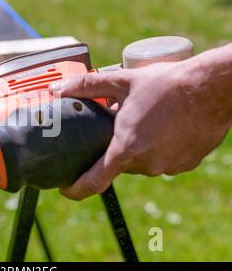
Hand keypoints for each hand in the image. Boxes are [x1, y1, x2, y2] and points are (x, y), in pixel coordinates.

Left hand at [50, 47, 231, 200]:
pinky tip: (163, 126)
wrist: (213, 88)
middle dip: (114, 148)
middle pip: (118, 163)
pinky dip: (157, 147)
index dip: (75, 189)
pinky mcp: (186, 164)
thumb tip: (57, 89)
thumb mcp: (121, 81)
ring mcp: (168, 167)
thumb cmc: (167, 84)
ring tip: (144, 120)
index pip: (93, 182)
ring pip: (141, 161)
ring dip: (137, 146)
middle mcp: (146, 164)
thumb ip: (86, 86)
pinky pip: (162, 160)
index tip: (65, 189)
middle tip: (117, 125)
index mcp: (126, 149)